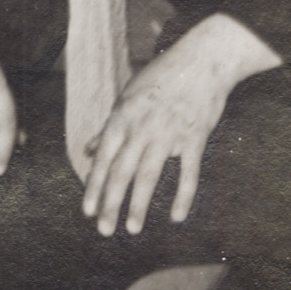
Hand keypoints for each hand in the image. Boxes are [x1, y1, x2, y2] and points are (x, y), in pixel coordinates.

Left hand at [80, 19, 264, 238]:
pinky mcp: (195, 137)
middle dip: (111, 203)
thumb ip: (109, 126)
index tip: (87, 211)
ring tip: (132, 228)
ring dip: (139, 204)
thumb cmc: (162, 77)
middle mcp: (143, 126)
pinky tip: (176, 217)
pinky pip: (188, 172)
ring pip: (149, 175)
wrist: (202, 59)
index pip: (104, 158)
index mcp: (124, 116)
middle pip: (122, 171)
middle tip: (104, 230)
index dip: (94, 186)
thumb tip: (89, 150)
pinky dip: (183, 196)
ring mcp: (169, 133)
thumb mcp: (129, 96)